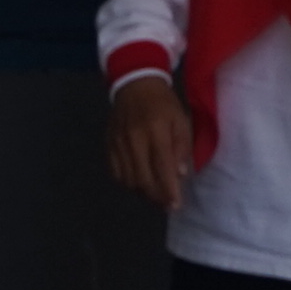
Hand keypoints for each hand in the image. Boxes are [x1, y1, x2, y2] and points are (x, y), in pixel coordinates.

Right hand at [105, 73, 191, 212]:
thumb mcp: (181, 120)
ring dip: (142, 192)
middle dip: (156, 196)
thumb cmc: (163, 104)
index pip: (162, 167)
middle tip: (167, 204)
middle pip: (142, 178)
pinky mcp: (108, 146)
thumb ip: (182, 146)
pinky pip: (116, 174)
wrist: (134, 84)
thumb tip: (180, 174)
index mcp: (156, 130)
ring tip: (155, 194)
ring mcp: (118, 144)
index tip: (175, 204)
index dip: (169, 189)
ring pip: (128, 180)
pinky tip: (139, 183)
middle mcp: (134, 139)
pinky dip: (127, 183)